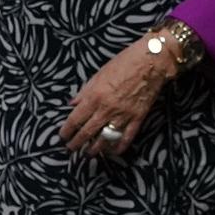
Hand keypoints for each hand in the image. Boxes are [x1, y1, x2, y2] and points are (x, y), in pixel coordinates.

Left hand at [55, 33, 182, 159]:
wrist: (151, 61)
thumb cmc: (124, 62)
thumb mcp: (99, 74)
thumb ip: (85, 91)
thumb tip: (73, 104)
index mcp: (95, 96)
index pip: (75, 119)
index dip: (67, 131)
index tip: (63, 136)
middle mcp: (107, 109)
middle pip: (87, 133)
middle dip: (76, 144)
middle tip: (71, 149)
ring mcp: (123, 115)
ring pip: (105, 139)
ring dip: (95, 149)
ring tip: (89, 154)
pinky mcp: (137, 118)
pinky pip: (126, 138)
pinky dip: (119, 147)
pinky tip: (112, 152)